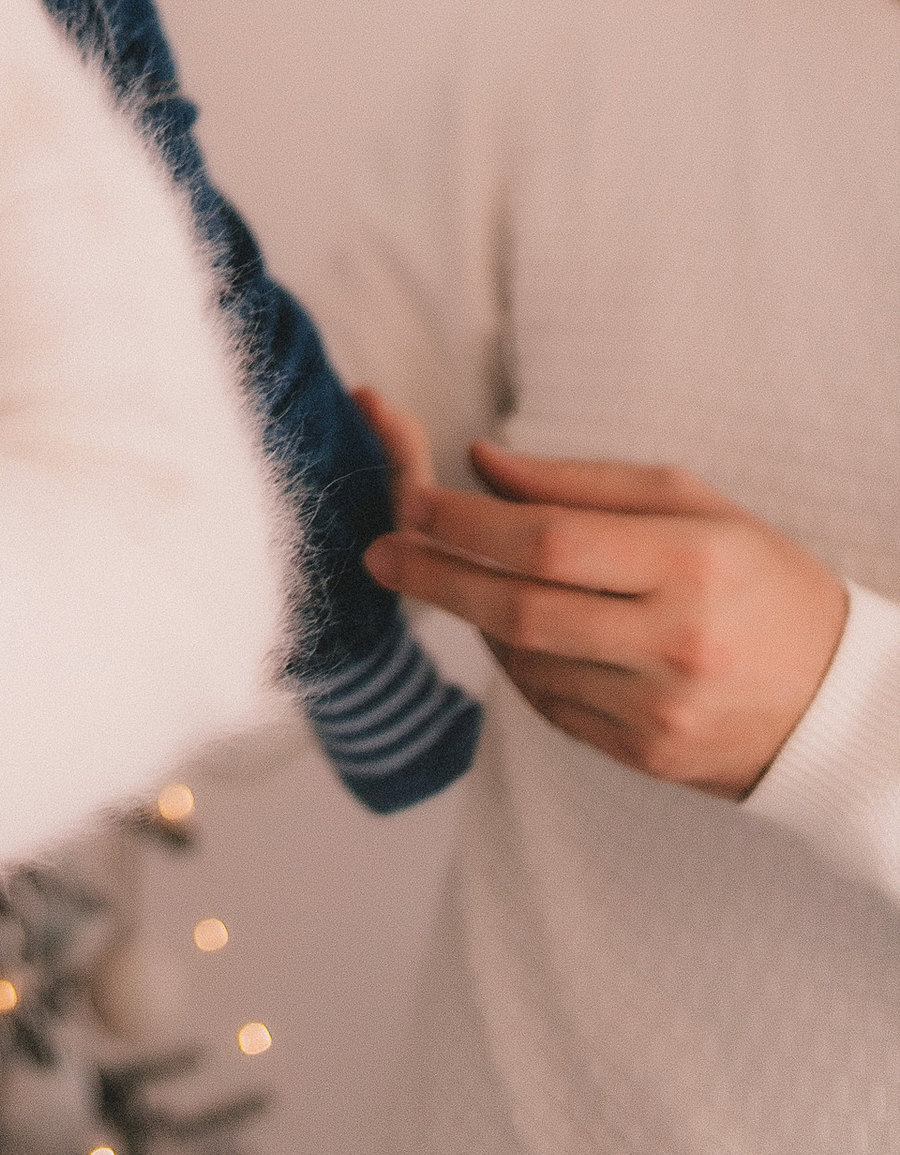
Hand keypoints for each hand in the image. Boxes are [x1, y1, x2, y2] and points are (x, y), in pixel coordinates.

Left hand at [356, 388, 849, 798]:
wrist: (839, 701)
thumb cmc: (759, 580)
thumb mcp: (692, 504)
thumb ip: (580, 482)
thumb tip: (479, 461)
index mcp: (691, 564)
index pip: (548, 541)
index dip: (465, 521)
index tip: (410, 500)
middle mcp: (675, 644)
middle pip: (521, 610)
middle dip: (437, 576)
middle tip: (381, 551)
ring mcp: (660, 713)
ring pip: (526, 663)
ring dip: (475, 619)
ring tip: (455, 581)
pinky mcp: (648, 759)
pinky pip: (552, 706)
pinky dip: (517, 666)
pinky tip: (513, 633)